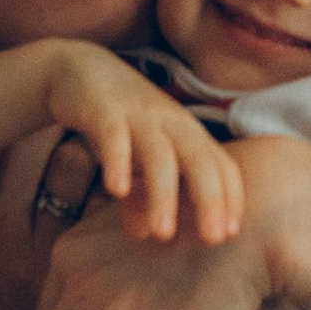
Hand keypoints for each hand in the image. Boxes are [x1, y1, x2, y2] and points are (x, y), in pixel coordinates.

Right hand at [36, 46, 243, 247]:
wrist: (79, 69)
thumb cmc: (120, 121)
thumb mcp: (138, 158)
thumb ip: (142, 195)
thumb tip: (145, 236)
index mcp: (189, 133)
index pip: (222, 166)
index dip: (231, 198)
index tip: (230, 234)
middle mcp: (171, 122)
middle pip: (201, 160)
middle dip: (211, 200)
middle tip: (214, 239)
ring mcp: (139, 114)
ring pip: (160, 154)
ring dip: (164, 194)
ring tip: (163, 233)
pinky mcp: (105, 109)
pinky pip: (114, 137)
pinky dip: (118, 163)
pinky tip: (116, 191)